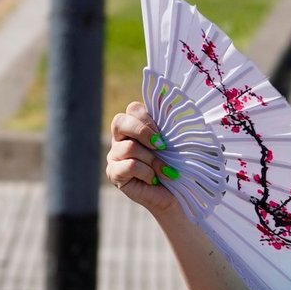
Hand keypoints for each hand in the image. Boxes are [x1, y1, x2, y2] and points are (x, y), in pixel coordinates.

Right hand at [106, 102, 179, 217]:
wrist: (176, 195)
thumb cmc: (175, 165)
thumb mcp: (176, 140)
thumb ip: (169, 119)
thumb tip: (165, 94)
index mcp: (135, 126)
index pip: (133, 109)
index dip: (147, 118)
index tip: (163, 134)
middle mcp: (120, 138)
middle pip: (120, 121)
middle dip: (143, 131)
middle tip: (161, 145)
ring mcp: (114, 155)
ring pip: (129, 147)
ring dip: (152, 159)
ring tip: (164, 170)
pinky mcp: (113, 173)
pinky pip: (128, 166)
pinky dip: (146, 172)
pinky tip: (153, 179)